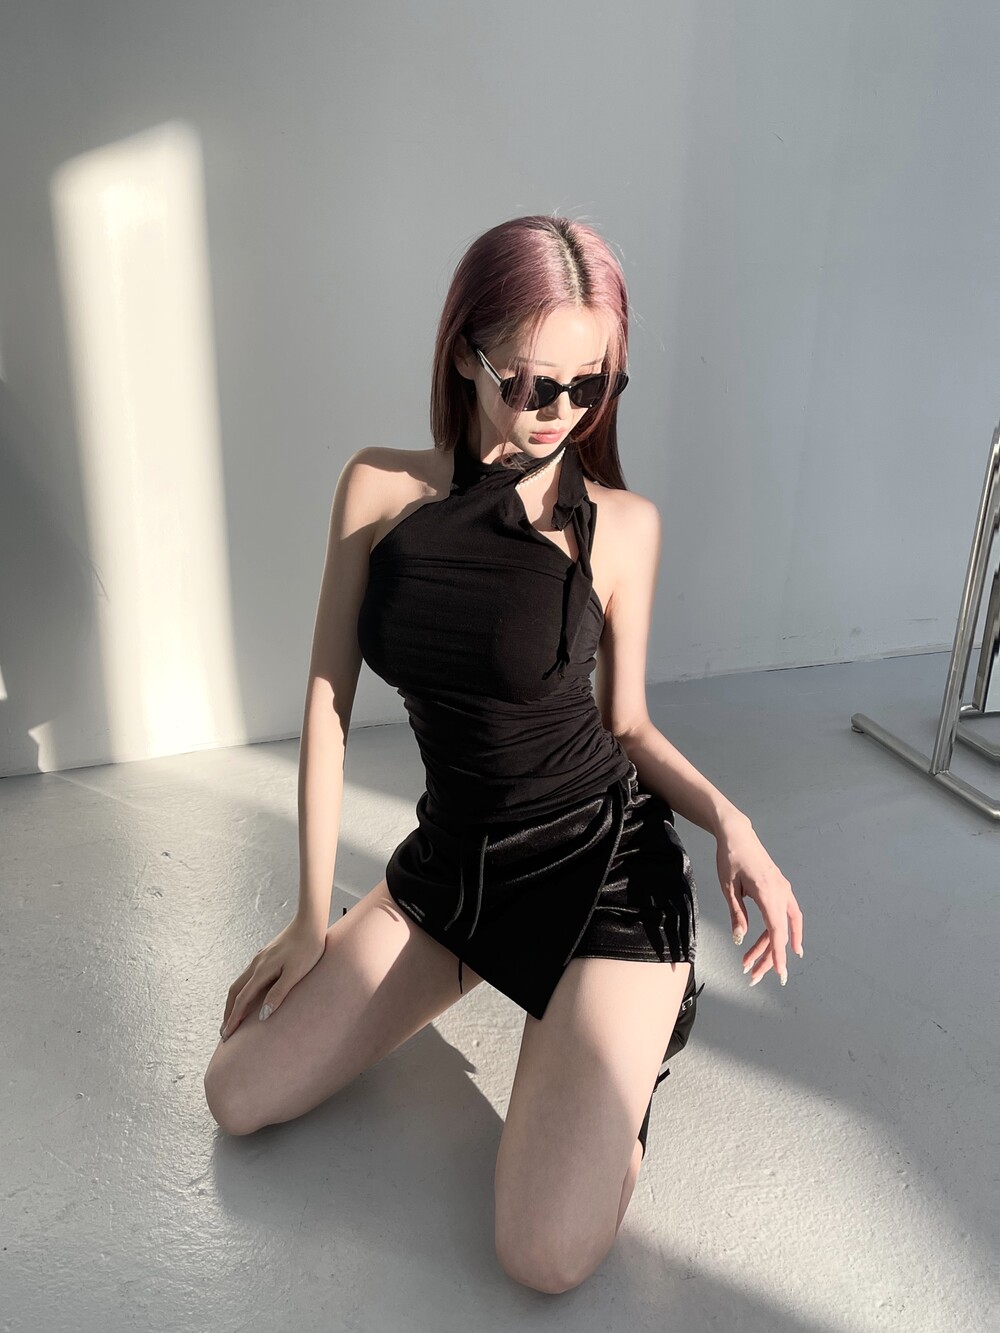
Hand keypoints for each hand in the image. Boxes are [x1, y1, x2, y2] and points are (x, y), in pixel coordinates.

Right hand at [219, 916, 327, 1040]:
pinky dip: (242, 990)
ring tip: (233, 1017)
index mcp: (261, 970)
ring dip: (233, 1001)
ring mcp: (260, 958)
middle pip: (234, 991)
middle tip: (225, 1031)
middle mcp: (256, 964)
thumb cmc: (308, 947)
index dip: (234, 1019)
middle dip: (228, 1012)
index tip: (227, 1035)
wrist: (310, 922)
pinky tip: (249, 995)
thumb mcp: (295, 973)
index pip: (242, 999)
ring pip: (240, 983)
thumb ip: (279, 993)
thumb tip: (262, 1015)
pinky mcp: (266, 955)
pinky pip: (248, 976)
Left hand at [715, 817, 802, 985]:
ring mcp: (784, 890)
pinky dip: (790, 931)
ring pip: (785, 926)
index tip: (779, 973)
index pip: (776, 931)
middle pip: (780, 933)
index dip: (778, 955)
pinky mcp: (782, 888)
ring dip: (772, 947)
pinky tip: (788, 945)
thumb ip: (737, 914)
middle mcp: (781, 893)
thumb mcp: (728, 888)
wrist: (738, 834)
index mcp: (767, 893)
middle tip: (753, 976)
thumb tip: (740, 939)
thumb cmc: (730, 858)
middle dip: (768, 957)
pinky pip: (790, 915)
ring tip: (756, 964)